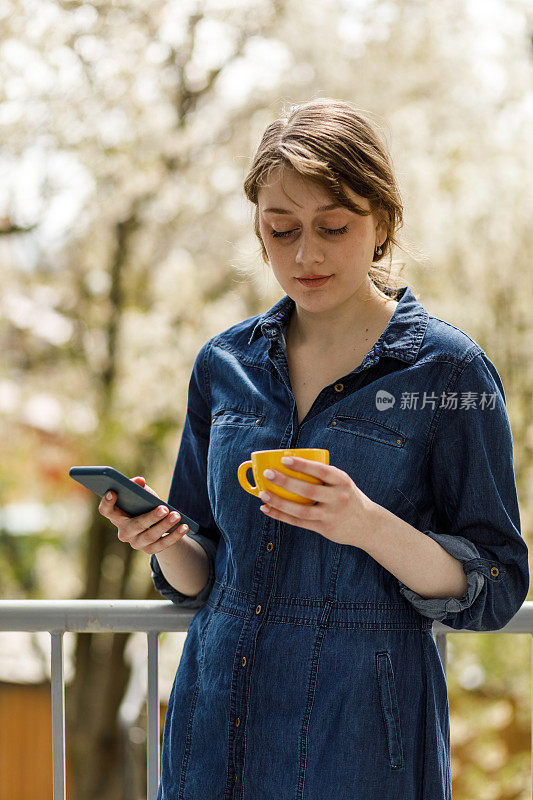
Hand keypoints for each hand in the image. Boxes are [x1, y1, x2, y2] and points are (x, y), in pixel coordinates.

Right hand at [97, 476, 189, 554]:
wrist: (156, 526)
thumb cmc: (145, 505)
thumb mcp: (142, 495)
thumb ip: (138, 487)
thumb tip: (140, 481)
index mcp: (117, 516)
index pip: (106, 511)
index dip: (107, 502)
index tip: (113, 491)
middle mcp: (124, 532)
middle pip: (135, 526)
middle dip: (150, 517)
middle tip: (164, 509)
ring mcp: (136, 543)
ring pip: (150, 536)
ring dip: (165, 525)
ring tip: (177, 515)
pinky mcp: (150, 550)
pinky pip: (163, 544)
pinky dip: (175, 535)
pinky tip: (184, 526)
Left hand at [257, 456, 375, 546]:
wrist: (368, 525)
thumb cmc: (347, 497)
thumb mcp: (342, 483)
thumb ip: (323, 476)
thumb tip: (290, 463)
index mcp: (342, 481)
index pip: (321, 471)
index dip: (302, 465)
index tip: (284, 459)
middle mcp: (338, 498)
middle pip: (308, 490)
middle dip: (285, 482)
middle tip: (268, 473)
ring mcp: (331, 515)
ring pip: (301, 510)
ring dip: (279, 502)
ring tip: (263, 494)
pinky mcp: (325, 529)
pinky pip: (299, 522)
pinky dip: (281, 516)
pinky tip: (268, 509)